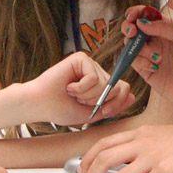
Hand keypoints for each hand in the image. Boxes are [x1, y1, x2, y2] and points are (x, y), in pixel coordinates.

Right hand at [17, 51, 137, 125]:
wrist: (40, 105)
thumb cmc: (60, 109)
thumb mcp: (91, 113)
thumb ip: (112, 106)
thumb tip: (133, 97)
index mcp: (100, 84)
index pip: (123, 89)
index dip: (117, 102)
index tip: (103, 111)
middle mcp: (96, 72)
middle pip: (116, 87)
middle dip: (99, 101)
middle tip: (80, 101)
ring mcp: (89, 64)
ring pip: (104, 84)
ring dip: (87, 95)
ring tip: (72, 94)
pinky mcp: (81, 58)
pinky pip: (93, 77)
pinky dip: (81, 88)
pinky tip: (69, 87)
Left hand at [79, 122, 172, 172]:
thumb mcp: (163, 135)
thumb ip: (146, 144)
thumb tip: (134, 161)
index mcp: (141, 133)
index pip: (104, 142)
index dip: (89, 157)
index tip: (85, 169)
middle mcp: (143, 143)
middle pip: (104, 158)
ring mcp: (152, 156)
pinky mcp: (164, 171)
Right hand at [119, 6, 172, 113]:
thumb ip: (164, 26)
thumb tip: (140, 22)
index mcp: (167, 28)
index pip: (147, 15)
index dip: (137, 12)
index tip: (133, 16)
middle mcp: (156, 39)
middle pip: (134, 27)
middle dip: (129, 27)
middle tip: (133, 32)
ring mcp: (149, 54)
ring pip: (131, 44)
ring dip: (140, 49)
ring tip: (157, 58)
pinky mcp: (144, 69)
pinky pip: (133, 60)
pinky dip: (141, 61)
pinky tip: (155, 67)